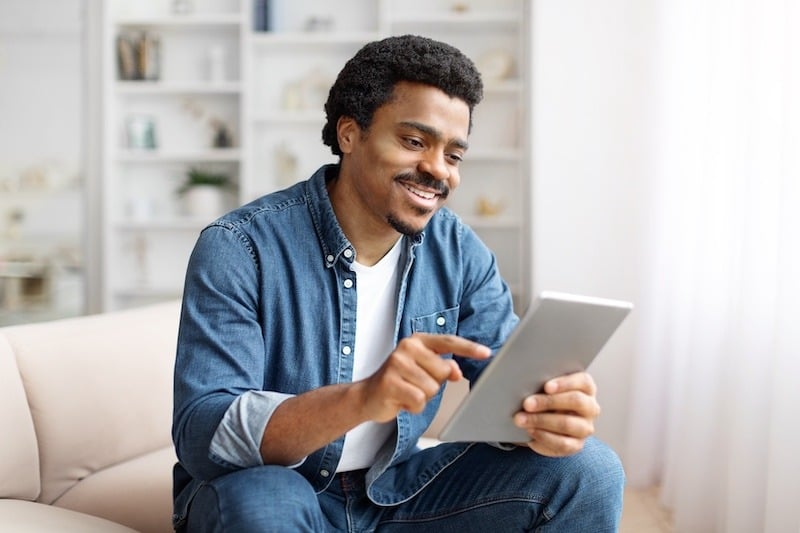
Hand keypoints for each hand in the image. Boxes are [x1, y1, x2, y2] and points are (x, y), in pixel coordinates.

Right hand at [359, 333, 489, 422]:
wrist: (367, 396)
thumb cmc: (400, 382)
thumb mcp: (423, 370)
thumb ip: (442, 367)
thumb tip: (456, 371)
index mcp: (418, 341)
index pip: (448, 341)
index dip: (469, 348)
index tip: (487, 353)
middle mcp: (407, 348)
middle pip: (443, 371)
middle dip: (435, 384)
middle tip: (416, 384)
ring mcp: (396, 364)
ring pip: (432, 388)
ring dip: (423, 397)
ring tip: (408, 392)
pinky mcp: (390, 382)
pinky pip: (419, 400)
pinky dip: (414, 406)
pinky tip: (402, 401)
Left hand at [513, 371, 600, 456]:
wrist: (545, 421)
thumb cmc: (546, 397)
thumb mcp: (545, 388)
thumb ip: (542, 383)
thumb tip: (526, 384)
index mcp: (586, 387)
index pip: (583, 381)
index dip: (565, 383)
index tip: (546, 387)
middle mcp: (590, 407)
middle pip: (576, 401)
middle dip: (549, 402)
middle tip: (527, 404)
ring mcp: (585, 427)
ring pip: (567, 424)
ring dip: (541, 421)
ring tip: (521, 419)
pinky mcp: (577, 445)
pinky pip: (562, 443)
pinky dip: (543, 437)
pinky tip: (530, 431)